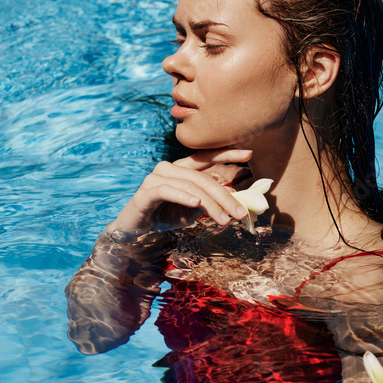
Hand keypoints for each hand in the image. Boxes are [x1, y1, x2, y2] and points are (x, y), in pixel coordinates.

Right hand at [108, 148, 254, 233]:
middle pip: (202, 178)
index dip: (226, 153)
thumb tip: (234, 202)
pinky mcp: (146, 191)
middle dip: (225, 196)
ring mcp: (156, 177)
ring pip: (190, 186)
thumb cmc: (164, 216)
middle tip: (240, 212)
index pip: (205, 157)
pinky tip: (197, 204)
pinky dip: (184, 196)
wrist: (134, 228)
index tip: (248, 153)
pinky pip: (168, 190)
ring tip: (224, 219)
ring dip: (210, 204)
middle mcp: (169, 168)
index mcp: (181, 169)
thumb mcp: (192, 211)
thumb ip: (208, 203)